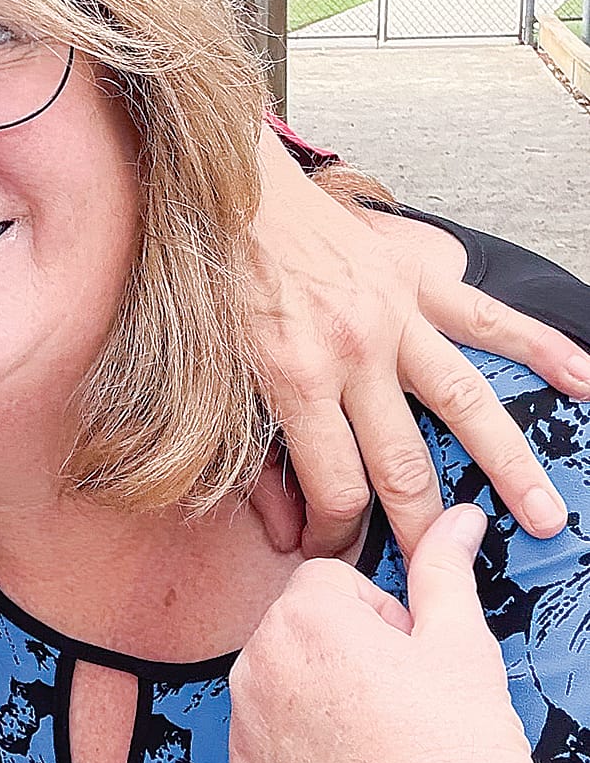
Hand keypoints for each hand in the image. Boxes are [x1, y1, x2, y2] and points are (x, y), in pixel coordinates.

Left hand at [228, 505, 540, 762]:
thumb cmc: (465, 749)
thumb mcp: (461, 643)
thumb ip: (444, 567)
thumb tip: (458, 514)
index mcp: (302, 617)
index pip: (327, 581)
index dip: (378, 616)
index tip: (408, 657)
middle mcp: (253, 668)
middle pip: (293, 631)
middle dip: (341, 652)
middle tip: (399, 703)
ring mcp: (242, 734)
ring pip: (274, 687)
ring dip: (314, 700)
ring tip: (378, 744)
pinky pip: (262, 750)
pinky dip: (297, 758)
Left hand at [251, 129, 588, 558]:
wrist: (227, 191)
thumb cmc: (214, 282)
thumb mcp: (210, 378)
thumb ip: (249, 453)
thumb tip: (282, 526)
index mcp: (296, 378)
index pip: (336, 484)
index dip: (339, 532)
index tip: (337, 551)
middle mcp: (355, 352)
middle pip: (403, 463)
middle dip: (421, 527)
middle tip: (438, 570)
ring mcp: (395, 315)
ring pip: (466, 402)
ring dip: (508, 464)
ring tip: (543, 514)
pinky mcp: (417, 279)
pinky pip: (490, 318)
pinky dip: (543, 348)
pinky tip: (585, 383)